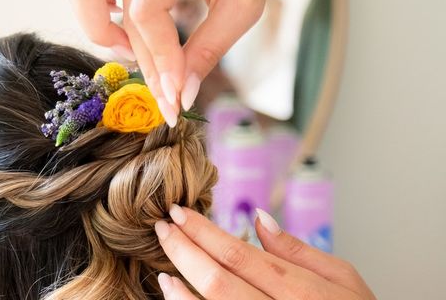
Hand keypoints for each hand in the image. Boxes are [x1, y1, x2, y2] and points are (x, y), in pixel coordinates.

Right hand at [59, 0, 276, 124]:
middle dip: (145, 63)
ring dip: (96, 26)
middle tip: (167, 98)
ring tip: (131, 49)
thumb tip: (178, 96)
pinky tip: (114, 17)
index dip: (159, 58)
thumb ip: (207, 50)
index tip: (176, 96)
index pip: (147, 12)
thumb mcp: (242, 7)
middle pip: (125, 13)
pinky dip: (84, 1)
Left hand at [154, 205, 375, 299]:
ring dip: (179, 289)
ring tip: (163, 268)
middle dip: (182, 250)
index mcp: (298, 288)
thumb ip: (297, 249)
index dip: (201, 231)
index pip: (236, 252)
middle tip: (162, 228)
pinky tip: (178, 298)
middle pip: (215, 279)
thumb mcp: (342, 278)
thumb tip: (259, 217)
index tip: (178, 213)